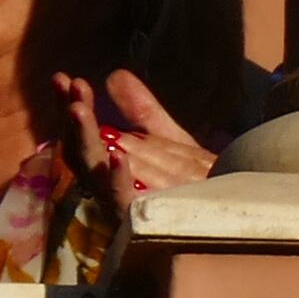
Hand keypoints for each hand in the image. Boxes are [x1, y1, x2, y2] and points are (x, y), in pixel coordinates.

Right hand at [54, 71, 214, 216]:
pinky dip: (118, 179)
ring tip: (77, 109)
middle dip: (72, 119)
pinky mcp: (143, 222)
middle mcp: (111, 187)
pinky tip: (117, 155)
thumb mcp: (168, 140)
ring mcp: (125, 205)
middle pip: (81, 153)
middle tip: (69, 88)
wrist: (234, 216)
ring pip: (97, 172)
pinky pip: (125, 202)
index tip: (65, 79)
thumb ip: (141, 111)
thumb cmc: (198, 182)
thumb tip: (113, 75)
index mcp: (111, 167)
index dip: (70, 108)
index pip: (82, 136)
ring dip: (85, 138)